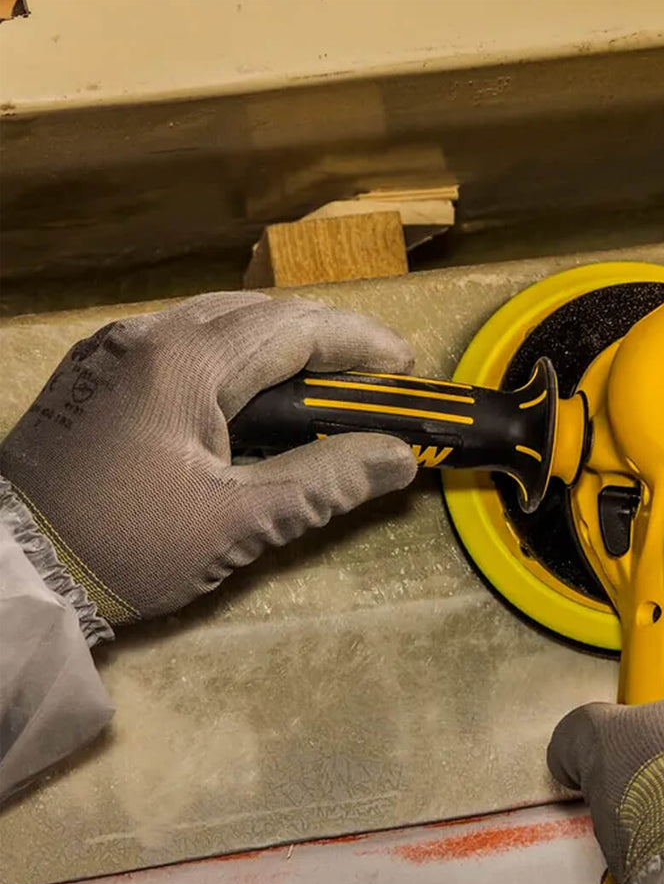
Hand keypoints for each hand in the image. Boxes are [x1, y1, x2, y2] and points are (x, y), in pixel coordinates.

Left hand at [0, 293, 416, 624]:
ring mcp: (114, 349)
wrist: (10, 570)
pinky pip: (182, 341)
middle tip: (369, 376)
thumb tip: (398, 459)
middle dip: (324, 336)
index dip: (359, 342)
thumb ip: (323, 483)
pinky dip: (232, 355)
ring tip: (318, 383)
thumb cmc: (125, 547)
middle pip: (258, 312)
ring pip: (217, 320)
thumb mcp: (235, 523)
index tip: (404, 367)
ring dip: (278, 342)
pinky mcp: (96, 372)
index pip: (294, 327)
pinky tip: (247, 393)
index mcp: (184, 363)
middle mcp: (147, 336)